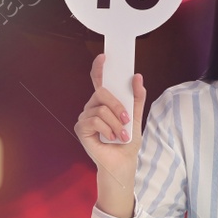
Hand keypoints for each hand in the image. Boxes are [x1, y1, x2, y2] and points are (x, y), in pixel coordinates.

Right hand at [76, 54, 145, 168]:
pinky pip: (94, 120)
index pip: (100, 81)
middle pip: (102, 93)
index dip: (99, 68)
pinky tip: (111, 138)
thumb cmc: (128, 140)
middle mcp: (93, 107)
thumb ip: (136, 97)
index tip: (104, 57)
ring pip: (100, 109)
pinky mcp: (80, 128)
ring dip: (115, 123)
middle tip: (126, 119)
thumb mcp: (136, 116)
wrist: (122, 160)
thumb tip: (137, 77)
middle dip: (117, 106)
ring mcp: (85, 116)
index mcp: (106, 102)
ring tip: (121, 135)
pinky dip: (108, 130)